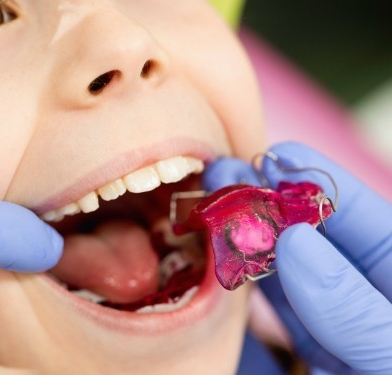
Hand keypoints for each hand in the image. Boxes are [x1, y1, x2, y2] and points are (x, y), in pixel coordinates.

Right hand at [204, 142, 391, 373]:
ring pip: (275, 274)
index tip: (276, 155)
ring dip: (238, 242)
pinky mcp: (291, 361)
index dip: (319, 183)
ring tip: (204, 209)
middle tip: (223, 175)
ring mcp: (323, 331)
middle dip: (265, 204)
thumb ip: (355, 308)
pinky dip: (229, 297)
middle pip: (306, 239)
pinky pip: (258, 322)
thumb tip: (296, 239)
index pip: (361, 220)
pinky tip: (207, 269)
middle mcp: (355, 299)